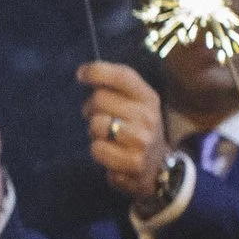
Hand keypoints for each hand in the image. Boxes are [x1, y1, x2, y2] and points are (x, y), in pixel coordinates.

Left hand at [76, 63, 168, 209]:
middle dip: (90, 108)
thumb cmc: (137, 130)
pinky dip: (98, 151)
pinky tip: (111, 153)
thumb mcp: (136, 105)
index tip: (81, 74)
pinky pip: (97, 149)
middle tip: (96, 116)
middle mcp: (147, 116)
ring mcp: (142, 140)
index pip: (122, 76)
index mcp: (148, 98)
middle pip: (100, 99)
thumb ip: (115, 89)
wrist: (158, 167)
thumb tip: (84, 72)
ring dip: (94, 132)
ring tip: (107, 137)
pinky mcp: (133, 162)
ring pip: (96, 125)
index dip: (97, 71)